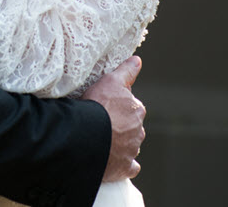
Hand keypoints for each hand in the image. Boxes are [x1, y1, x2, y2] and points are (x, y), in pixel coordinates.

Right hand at [82, 56, 145, 182]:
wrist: (89, 136)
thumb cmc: (99, 105)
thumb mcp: (111, 81)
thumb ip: (126, 71)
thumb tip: (138, 60)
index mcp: (137, 110)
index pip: (132, 107)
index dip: (120, 106)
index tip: (107, 106)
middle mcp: (138, 130)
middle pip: (132, 126)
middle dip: (122, 125)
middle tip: (103, 122)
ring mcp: (132, 150)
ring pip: (131, 145)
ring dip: (122, 143)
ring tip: (103, 139)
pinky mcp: (124, 167)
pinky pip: (130, 167)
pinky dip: (126, 164)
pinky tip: (116, 160)